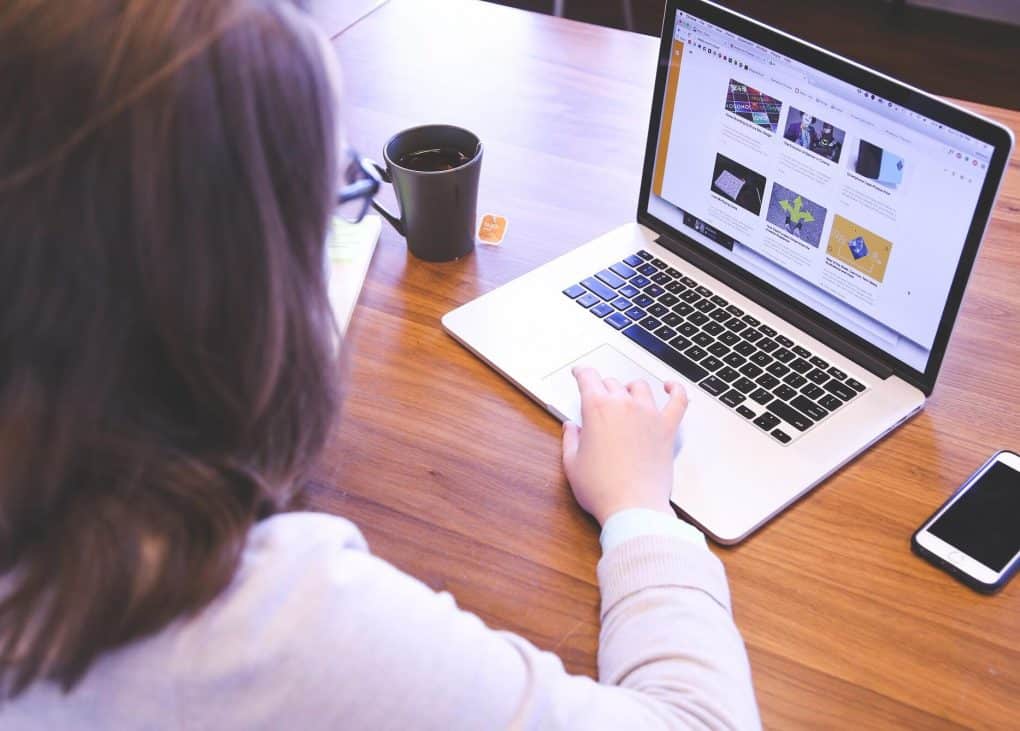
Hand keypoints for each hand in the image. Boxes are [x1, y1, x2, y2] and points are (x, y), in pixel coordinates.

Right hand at [561, 367, 687, 525]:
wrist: (633, 507)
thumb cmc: (602, 489)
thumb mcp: (572, 464)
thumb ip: (570, 440)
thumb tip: (571, 427)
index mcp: (597, 409)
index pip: (588, 378)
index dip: (581, 372)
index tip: (580, 373)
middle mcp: (624, 405)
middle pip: (612, 383)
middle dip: (603, 388)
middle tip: (599, 398)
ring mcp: (649, 414)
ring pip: (640, 387)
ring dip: (630, 388)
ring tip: (627, 396)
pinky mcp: (667, 428)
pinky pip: (677, 400)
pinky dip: (675, 390)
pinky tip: (670, 387)